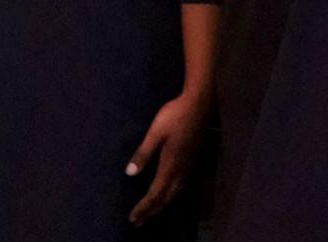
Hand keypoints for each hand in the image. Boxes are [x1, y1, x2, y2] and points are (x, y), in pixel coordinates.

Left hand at [126, 92, 206, 225]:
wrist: (197, 105)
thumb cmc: (173, 116)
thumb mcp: (154, 133)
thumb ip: (143, 154)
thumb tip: (130, 174)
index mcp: (170, 165)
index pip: (155, 194)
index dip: (144, 207)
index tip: (133, 218)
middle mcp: (180, 170)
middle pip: (165, 198)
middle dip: (151, 211)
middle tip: (138, 222)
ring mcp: (187, 166)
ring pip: (174, 193)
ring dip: (161, 205)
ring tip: (150, 212)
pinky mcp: (190, 160)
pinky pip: (179, 186)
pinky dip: (170, 195)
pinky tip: (167, 193)